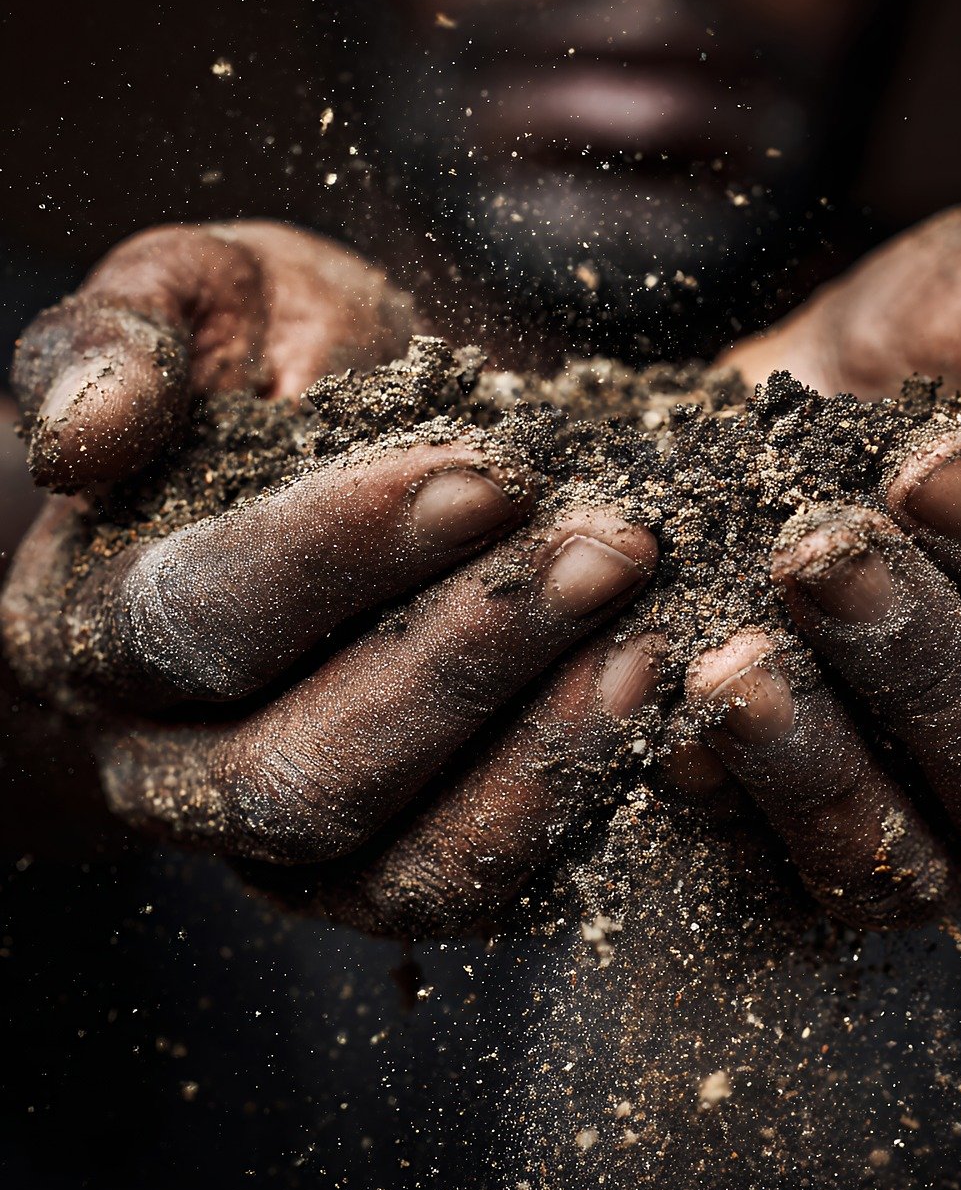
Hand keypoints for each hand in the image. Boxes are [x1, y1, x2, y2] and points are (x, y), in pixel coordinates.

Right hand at [1, 221, 659, 932]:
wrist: (334, 453)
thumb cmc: (273, 370)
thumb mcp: (201, 303)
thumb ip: (120, 339)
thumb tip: (84, 438)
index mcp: (93, 626)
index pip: (202, 615)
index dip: (344, 551)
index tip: (492, 477)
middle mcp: (163, 765)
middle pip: (300, 766)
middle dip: (470, 656)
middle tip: (610, 553)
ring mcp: (272, 842)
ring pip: (388, 858)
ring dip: (532, 750)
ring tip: (646, 638)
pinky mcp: (375, 869)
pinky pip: (462, 886)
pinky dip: (559, 806)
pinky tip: (641, 701)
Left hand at [682, 199, 960, 926]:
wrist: (840, 376)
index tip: (929, 470)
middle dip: (916, 661)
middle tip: (816, 557)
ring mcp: (945, 803)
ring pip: (907, 850)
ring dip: (815, 762)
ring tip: (732, 664)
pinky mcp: (833, 817)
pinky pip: (787, 864)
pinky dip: (728, 802)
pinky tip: (671, 726)